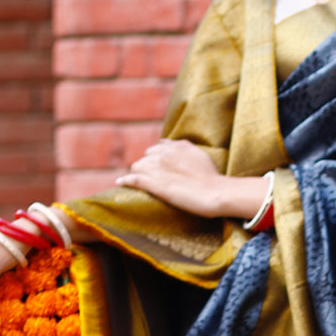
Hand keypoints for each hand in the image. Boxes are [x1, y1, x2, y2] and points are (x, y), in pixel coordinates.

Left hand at [117, 139, 265, 220]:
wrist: (214, 192)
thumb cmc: (212, 177)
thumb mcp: (199, 154)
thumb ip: (184, 148)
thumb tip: (170, 143)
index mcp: (176, 146)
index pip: (157, 148)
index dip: (156, 158)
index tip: (158, 167)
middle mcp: (165, 154)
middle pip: (146, 157)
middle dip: (147, 166)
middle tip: (151, 178)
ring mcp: (158, 168)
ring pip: (137, 166)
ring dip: (137, 173)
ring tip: (139, 182)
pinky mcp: (154, 184)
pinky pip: (134, 179)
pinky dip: (126, 181)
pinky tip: (121, 183)